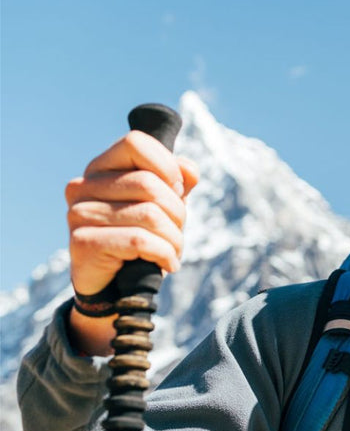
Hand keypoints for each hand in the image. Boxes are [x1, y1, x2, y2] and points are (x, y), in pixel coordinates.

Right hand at [65, 130, 198, 353]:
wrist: (115, 288)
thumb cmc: (140, 240)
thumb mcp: (164, 207)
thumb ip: (177, 183)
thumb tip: (190, 169)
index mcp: (102, 168)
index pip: (136, 143)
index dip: (167, 166)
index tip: (178, 190)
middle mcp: (83, 186)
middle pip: (150, 183)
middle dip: (178, 213)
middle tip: (177, 232)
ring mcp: (79, 213)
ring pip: (150, 214)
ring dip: (174, 239)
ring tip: (172, 251)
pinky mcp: (82, 242)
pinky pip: (140, 241)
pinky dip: (164, 254)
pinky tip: (167, 264)